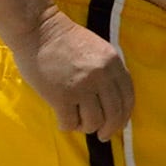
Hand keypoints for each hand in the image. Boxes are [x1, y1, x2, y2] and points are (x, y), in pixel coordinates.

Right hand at [26, 7, 133, 145]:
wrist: (38, 30)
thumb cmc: (65, 40)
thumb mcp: (98, 50)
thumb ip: (108, 71)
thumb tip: (112, 100)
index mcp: (113, 63)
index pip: (128, 97)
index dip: (125, 115)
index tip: (119, 124)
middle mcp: (101, 76)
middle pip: (114, 113)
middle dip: (110, 129)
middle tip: (103, 135)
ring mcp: (81, 87)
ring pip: (94, 121)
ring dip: (87, 127)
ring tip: (79, 123)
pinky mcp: (61, 96)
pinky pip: (70, 122)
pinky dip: (68, 126)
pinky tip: (64, 122)